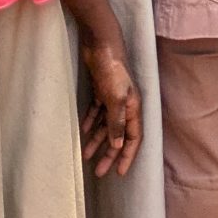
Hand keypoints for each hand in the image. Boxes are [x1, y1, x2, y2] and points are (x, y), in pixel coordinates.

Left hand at [80, 30, 142, 176]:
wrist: (101, 44)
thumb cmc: (112, 69)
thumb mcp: (115, 98)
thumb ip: (117, 121)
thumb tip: (118, 144)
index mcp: (133, 107)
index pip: (133, 138)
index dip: (127, 156)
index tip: (120, 173)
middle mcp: (125, 105)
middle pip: (118, 135)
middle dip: (109, 154)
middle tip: (98, 172)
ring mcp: (113, 98)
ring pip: (106, 126)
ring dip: (97, 141)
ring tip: (85, 156)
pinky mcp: (101, 91)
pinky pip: (97, 113)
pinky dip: (90, 123)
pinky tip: (83, 132)